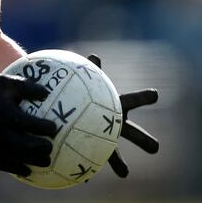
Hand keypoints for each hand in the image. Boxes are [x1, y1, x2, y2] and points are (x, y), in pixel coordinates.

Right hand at [0, 74, 57, 176]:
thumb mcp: (8, 83)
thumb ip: (27, 86)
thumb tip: (46, 94)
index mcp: (5, 113)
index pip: (28, 123)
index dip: (43, 128)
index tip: (54, 128)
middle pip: (24, 145)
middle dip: (41, 148)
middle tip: (50, 146)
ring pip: (16, 158)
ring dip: (34, 161)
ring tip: (47, 161)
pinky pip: (3, 165)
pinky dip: (17, 169)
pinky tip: (28, 170)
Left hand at [87, 54, 158, 176]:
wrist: (76, 109)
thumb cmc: (86, 94)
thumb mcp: (86, 81)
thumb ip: (91, 71)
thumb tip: (94, 56)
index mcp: (117, 107)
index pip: (133, 100)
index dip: (143, 98)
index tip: (155, 94)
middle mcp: (116, 125)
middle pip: (133, 133)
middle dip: (144, 140)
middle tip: (156, 148)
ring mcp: (105, 139)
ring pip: (115, 153)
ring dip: (120, 163)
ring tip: (124, 174)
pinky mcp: (92, 149)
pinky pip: (88, 159)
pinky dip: (87, 168)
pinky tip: (85, 177)